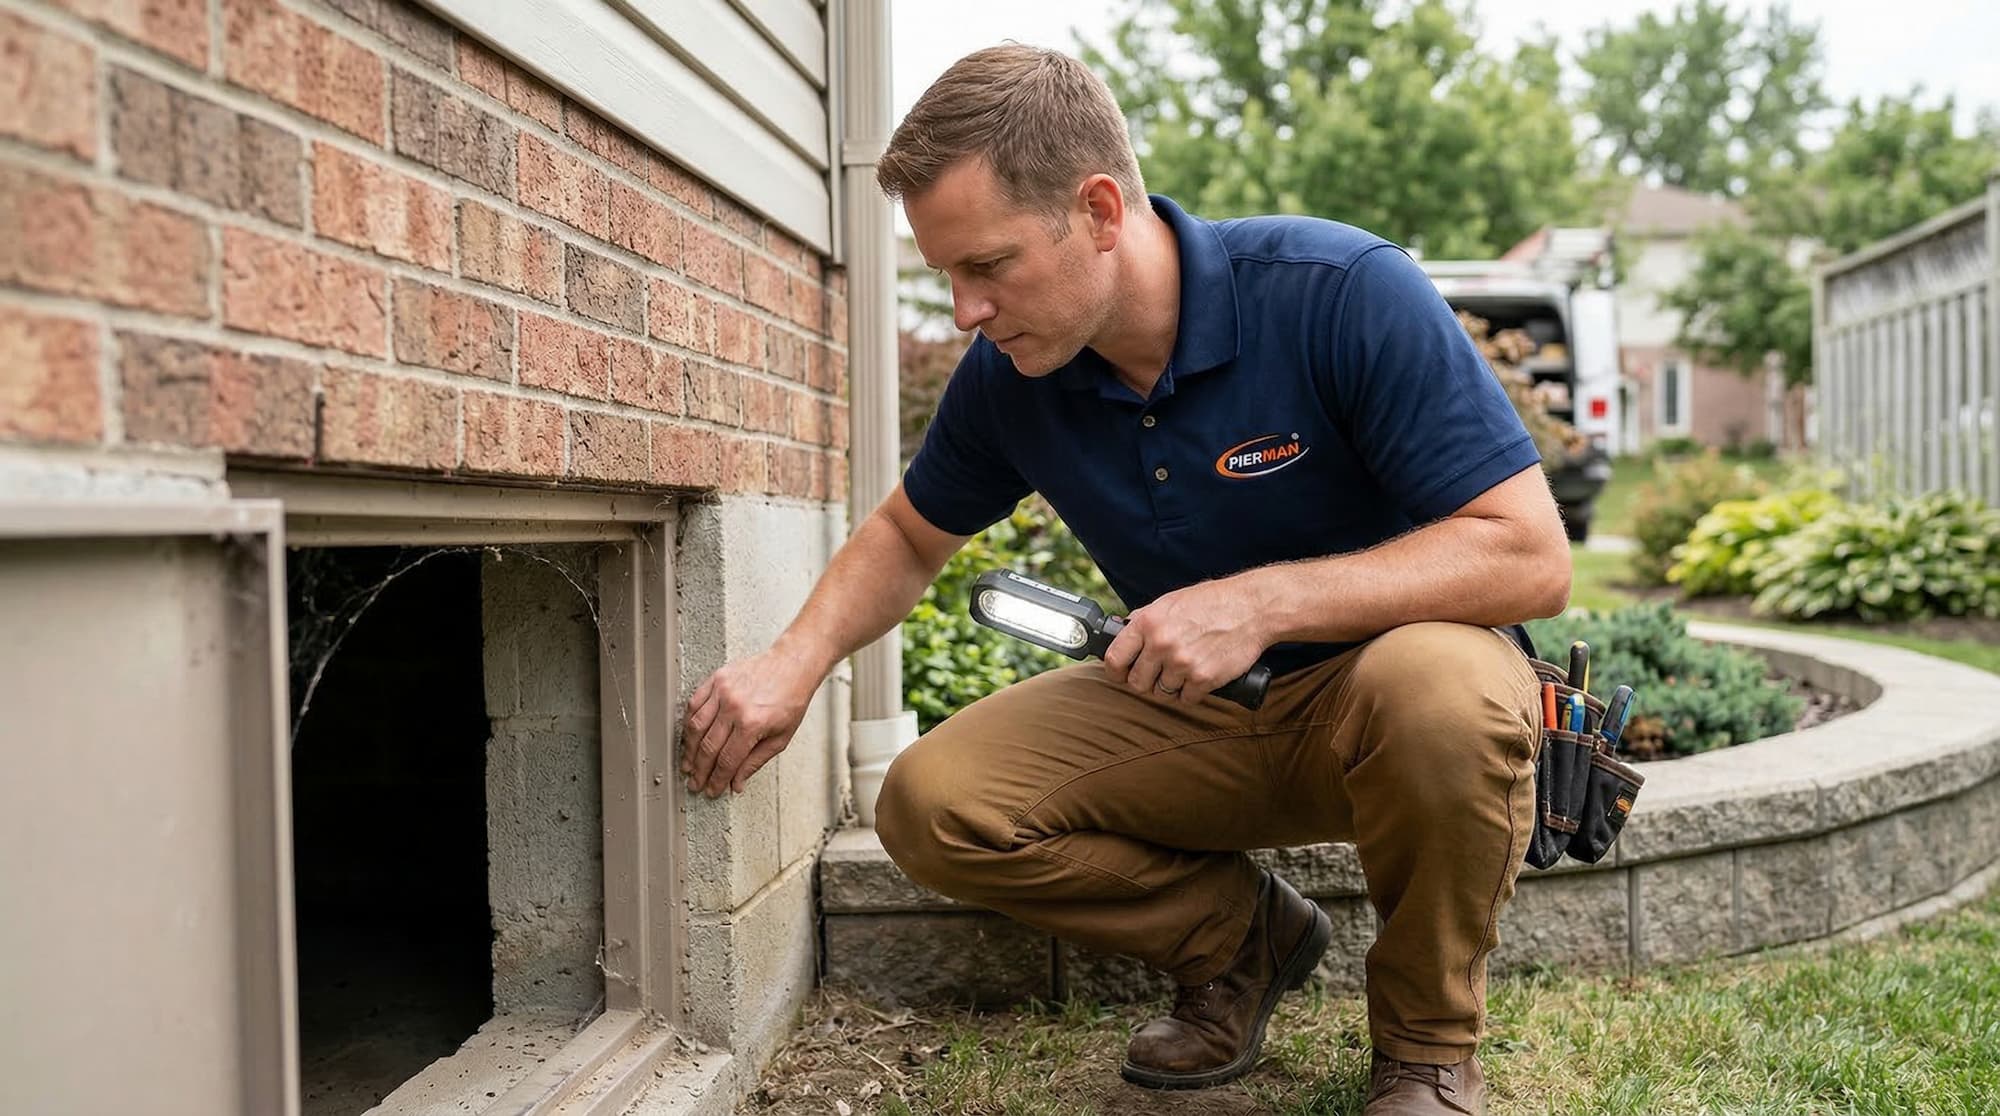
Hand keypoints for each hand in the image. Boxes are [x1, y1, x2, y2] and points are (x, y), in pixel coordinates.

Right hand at [682, 646, 822, 796]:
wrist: (792, 666)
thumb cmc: (790, 700)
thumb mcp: (781, 737)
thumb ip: (755, 762)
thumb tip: (736, 784)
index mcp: (753, 724)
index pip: (727, 760)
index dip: (717, 780)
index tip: (712, 790)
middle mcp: (734, 707)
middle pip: (708, 747)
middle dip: (700, 771)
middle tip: (695, 783)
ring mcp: (722, 691)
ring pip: (695, 727)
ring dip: (689, 750)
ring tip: (687, 765)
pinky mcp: (716, 679)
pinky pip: (694, 704)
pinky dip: (688, 723)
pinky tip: (689, 737)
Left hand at [1101, 577, 1268, 704]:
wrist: (1253, 608)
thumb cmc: (1213, 601)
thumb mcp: (1171, 601)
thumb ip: (1146, 618)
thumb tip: (1123, 630)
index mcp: (1148, 623)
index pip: (1115, 659)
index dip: (1115, 672)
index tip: (1120, 675)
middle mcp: (1161, 644)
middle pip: (1137, 683)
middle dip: (1146, 682)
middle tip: (1158, 675)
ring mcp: (1182, 664)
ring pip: (1162, 693)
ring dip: (1171, 687)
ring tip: (1184, 671)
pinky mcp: (1203, 679)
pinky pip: (1186, 699)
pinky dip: (1192, 693)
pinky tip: (1199, 678)